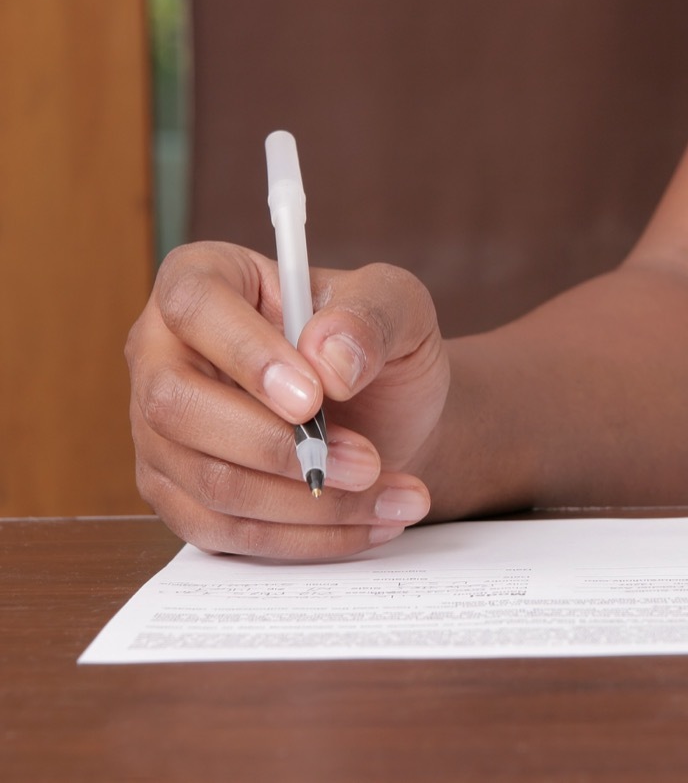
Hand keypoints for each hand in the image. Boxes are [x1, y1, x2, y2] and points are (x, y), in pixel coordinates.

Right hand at [127, 241, 449, 558]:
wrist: (390, 413)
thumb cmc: (379, 347)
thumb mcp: (399, 307)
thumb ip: (372, 315)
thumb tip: (329, 359)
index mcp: (206, 278)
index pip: (193, 305)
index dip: (246, 354)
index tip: (313, 397)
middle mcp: (163, 352)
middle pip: (178, 407)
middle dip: (279, 448)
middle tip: (368, 462)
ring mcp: (160, 430)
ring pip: (208, 481)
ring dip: (310, 502)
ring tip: (392, 496)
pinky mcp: (180, 494)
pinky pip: (225, 532)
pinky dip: (305, 537)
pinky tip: (369, 523)